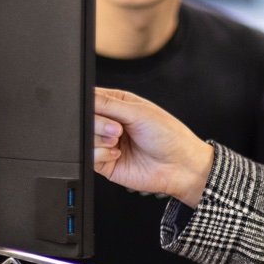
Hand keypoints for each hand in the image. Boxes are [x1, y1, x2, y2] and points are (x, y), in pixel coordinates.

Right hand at [93, 87, 213, 207]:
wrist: (180, 166)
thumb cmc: (169, 136)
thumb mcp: (140, 112)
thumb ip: (109, 105)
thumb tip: (85, 98)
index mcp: (118, 104)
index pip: (91, 98)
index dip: (89, 104)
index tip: (99, 110)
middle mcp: (110, 122)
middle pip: (84, 119)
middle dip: (99, 124)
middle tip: (118, 129)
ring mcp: (106, 142)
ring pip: (83, 137)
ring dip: (101, 140)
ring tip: (120, 141)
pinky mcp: (104, 162)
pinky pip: (88, 156)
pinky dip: (101, 154)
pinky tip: (118, 154)